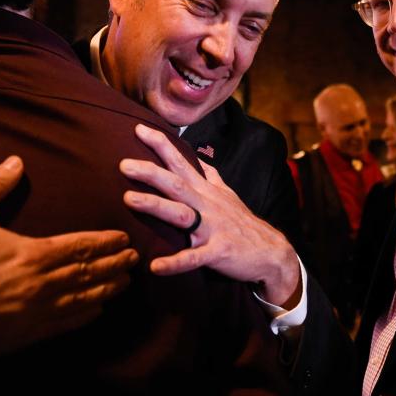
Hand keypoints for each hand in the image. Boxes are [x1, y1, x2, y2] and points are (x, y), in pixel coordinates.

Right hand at [0, 156, 138, 362]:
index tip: (122, 239)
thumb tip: (16, 159)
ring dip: (105, 290)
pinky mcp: (23, 335)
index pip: (79, 247)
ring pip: (81, 301)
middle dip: (113, 265)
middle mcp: (39, 286)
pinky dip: (83, 316)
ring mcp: (33, 314)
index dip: (104, 243)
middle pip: (87, 274)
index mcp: (30, 254)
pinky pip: (63, 325)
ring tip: (124, 283)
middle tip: (134, 259)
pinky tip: (95, 310)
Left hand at [120, 124, 300, 306]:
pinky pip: (194, 258)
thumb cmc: (243, 223)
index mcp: (205, 191)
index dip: (161, 145)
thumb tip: (195, 157)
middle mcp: (207, 205)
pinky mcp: (218, 252)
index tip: (138, 129)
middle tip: (124, 164)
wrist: (272, 252)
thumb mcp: (226, 194)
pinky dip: (175, 263)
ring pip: (181, 214)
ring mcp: (213, 228)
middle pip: (176, 184)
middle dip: (150, 172)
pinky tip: (155, 266)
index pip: (180, 162)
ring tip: (127, 200)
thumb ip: (209, 176)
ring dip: (155, 206)